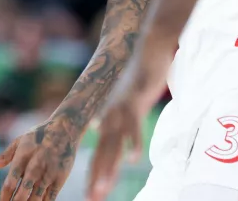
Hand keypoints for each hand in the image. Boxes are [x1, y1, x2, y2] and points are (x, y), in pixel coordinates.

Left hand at [0, 117, 79, 200]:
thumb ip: (2, 157)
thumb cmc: (38, 136)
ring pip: (36, 199)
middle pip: (22, 194)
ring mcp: (48, 175)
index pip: (10, 184)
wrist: (64, 129)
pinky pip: (50, 198)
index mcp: (22, 159)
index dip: (3, 197)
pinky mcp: (60, 179)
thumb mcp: (18, 142)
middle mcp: (34, 168)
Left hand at [87, 53, 170, 200]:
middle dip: (97, 178)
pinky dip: (133, 143)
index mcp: (107, 118)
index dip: (93, 173)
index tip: (90, 195)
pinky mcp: (135, 103)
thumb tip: (99, 131)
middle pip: (102, 152)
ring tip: (104, 188)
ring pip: (113, 144)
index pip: (97, 152)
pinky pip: (134, 127)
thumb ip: (110, 119)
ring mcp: (121, 110)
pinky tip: (132, 160)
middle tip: (92, 199)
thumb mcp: (121, 102)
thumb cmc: (137, 78)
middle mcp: (109, 116)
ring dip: (109, 167)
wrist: (146, 51)